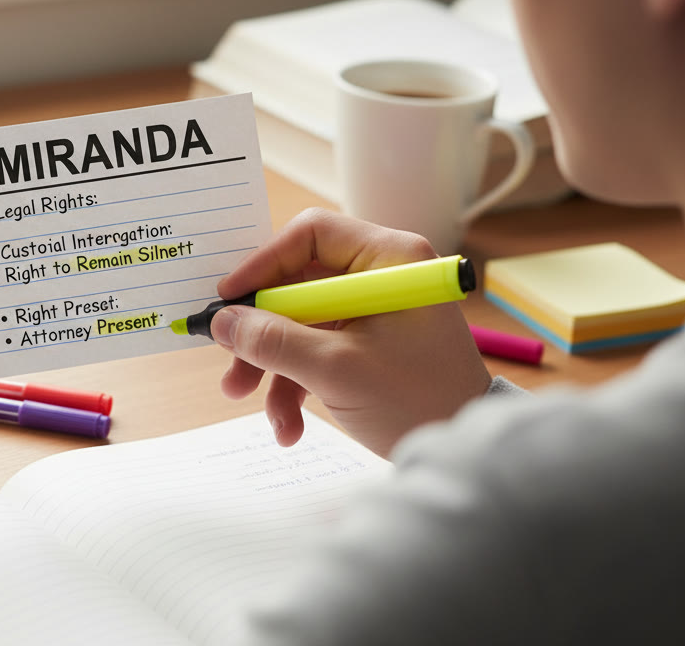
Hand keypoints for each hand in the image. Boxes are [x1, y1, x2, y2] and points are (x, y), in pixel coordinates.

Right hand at [214, 209, 489, 456]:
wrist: (463, 449)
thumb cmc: (418, 400)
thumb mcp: (336, 370)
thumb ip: (273, 341)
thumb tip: (221, 322)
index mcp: (389, 259)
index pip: (309, 235)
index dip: (262, 263)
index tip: (228, 299)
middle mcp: (380, 276)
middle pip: (296, 283)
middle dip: (260, 329)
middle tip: (229, 359)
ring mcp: (372, 311)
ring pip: (299, 321)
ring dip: (271, 363)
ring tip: (246, 399)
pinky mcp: (367, 342)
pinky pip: (315, 349)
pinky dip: (295, 382)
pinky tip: (288, 425)